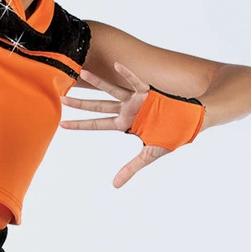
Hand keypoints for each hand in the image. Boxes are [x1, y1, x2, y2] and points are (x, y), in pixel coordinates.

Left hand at [60, 61, 169, 188]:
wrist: (190, 122)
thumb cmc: (170, 135)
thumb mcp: (148, 155)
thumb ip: (130, 169)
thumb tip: (115, 186)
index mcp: (125, 123)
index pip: (96, 124)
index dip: (79, 125)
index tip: (62, 124)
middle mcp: (127, 110)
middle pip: (99, 106)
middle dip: (80, 104)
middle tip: (61, 98)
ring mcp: (136, 100)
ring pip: (112, 90)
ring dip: (97, 82)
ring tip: (81, 73)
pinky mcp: (148, 92)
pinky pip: (136, 81)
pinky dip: (128, 74)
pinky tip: (116, 65)